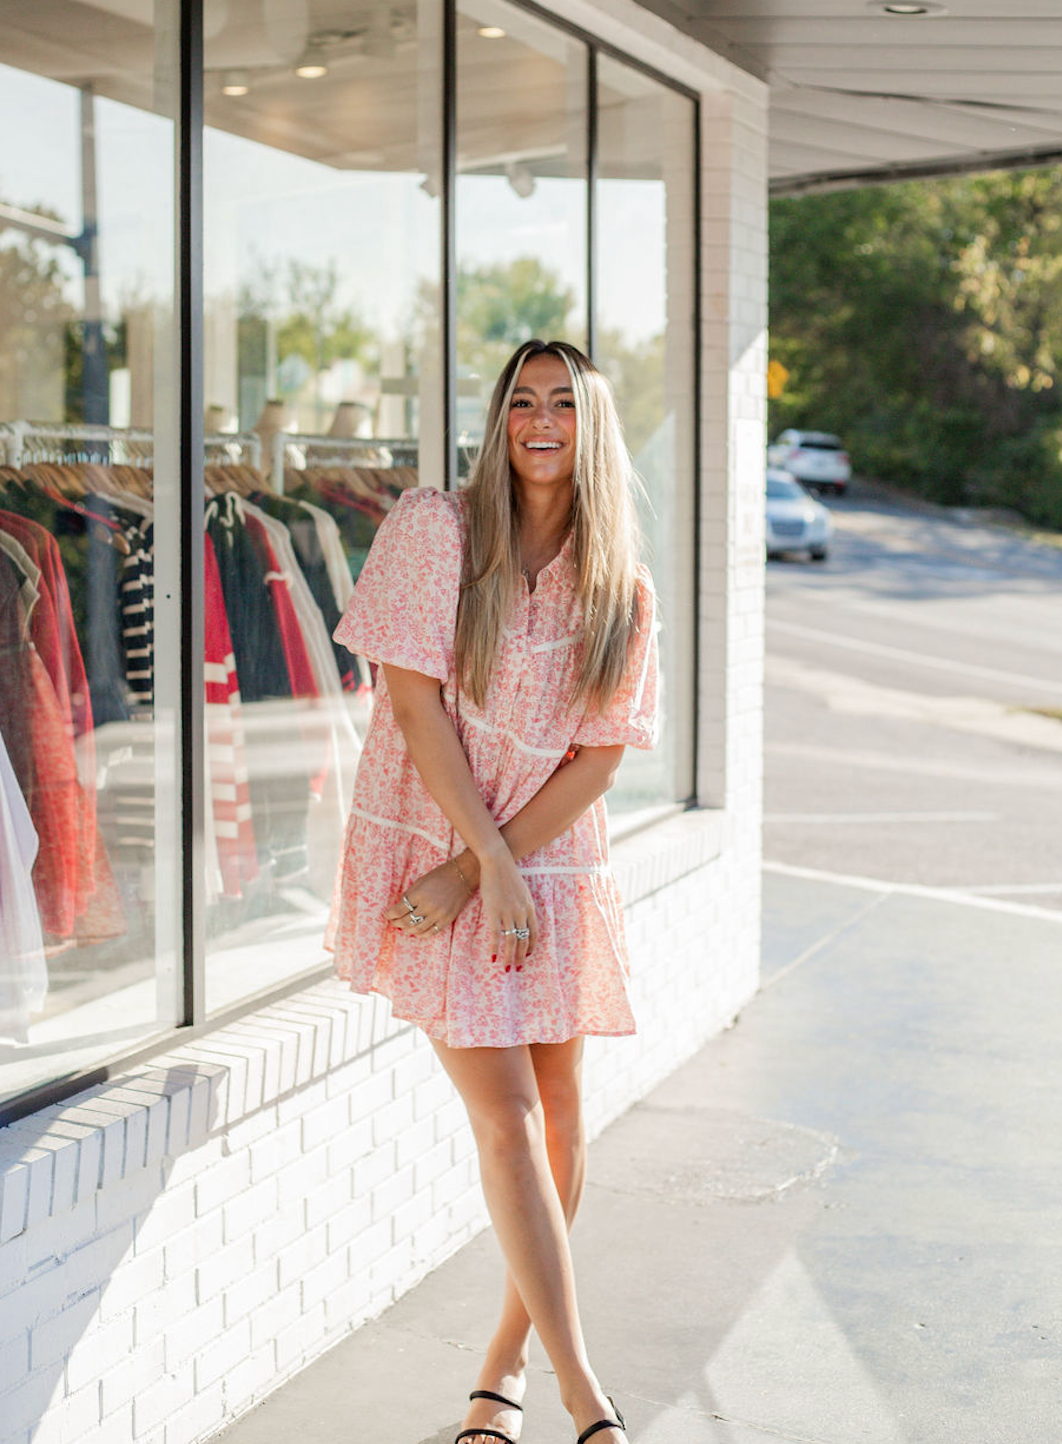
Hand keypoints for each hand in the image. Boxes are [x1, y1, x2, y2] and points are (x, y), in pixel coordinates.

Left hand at [384, 858, 473, 938]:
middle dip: (396, 923)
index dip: (390, 914)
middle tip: (392, 922)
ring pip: (417, 929)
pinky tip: (416, 932)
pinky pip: (431, 932)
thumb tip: (399, 907)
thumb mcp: (420, 881)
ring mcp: (438, 914)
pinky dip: (421, 934)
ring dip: (407, 930)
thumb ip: (410, 895)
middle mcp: (428, 906)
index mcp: (419, 894)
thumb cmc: (440, 875)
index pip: (399, 910)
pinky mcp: (447, 920)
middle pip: (406, 921)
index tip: (386, 915)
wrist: (462, 876)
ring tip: (402, 928)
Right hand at [478, 850, 536, 968]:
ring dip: (509, 957)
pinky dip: (494, 948)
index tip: (527, 955)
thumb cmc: (508, 875)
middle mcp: (521, 912)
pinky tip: (493, 956)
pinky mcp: (493, 912)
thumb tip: (521, 917)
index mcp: (529, 907)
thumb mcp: (522, 891)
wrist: (497, 862)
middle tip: (517, 967)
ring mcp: (507, 913)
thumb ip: (523, 905)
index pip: (534, 933)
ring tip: (506, 967)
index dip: (531, 946)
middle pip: (523, 940)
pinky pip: (495, 935)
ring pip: (511, 941)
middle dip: (520, 956)